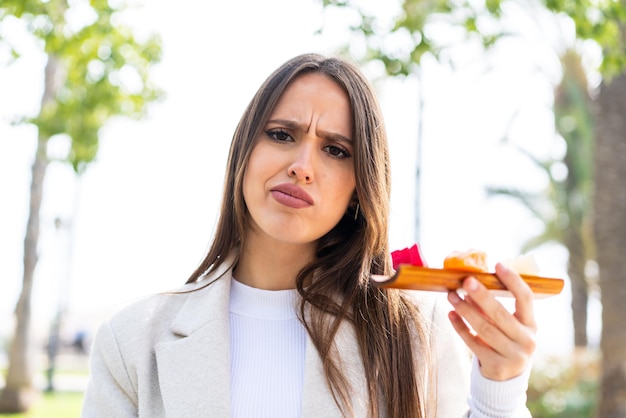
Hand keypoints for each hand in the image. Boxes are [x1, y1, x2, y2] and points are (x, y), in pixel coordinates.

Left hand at [446, 262, 536, 380]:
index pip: (526, 298)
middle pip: (500, 314)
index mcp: (531, 324)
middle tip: (466, 281)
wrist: (507, 377)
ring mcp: (513, 355)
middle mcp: (526, 340)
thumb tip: (470, 283)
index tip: (498, 265)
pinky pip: (474, 343)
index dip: (513, 281)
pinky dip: (460, 328)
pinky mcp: (497, 366)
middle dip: (482, 296)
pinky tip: (450, 315)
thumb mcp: (507, 324)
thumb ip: (493, 306)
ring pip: (485, 329)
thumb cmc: (505, 340)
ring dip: (465, 310)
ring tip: (451, 296)